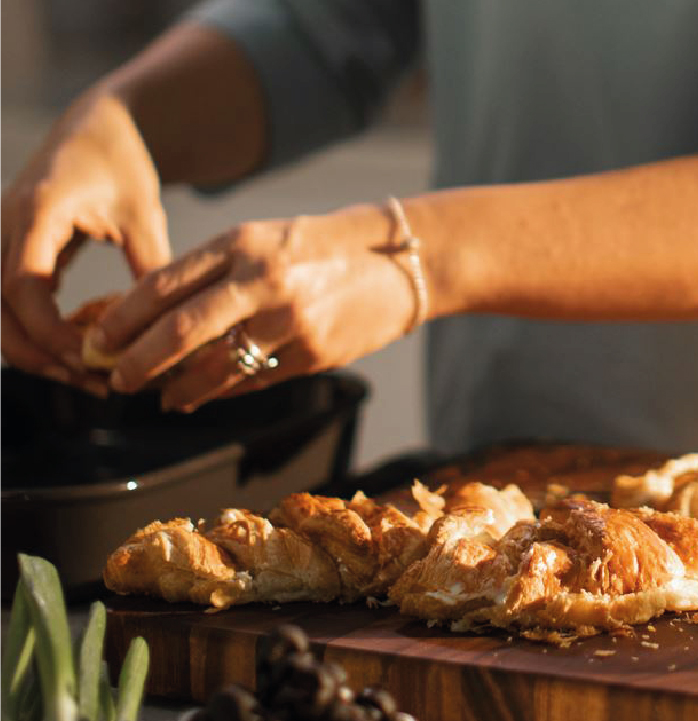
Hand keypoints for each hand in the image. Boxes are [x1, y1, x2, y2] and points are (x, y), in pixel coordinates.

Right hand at [1, 93, 168, 390]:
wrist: (97, 127)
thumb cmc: (123, 164)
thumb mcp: (144, 212)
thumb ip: (150, 265)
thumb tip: (165, 328)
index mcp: (36, 212)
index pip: (22, 286)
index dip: (51, 331)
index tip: (91, 358)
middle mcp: (5, 227)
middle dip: (38, 354)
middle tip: (91, 383)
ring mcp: (1, 240)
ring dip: (35, 351)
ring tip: (88, 377)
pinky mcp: (10, 252)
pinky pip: (9, 305)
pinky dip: (37, 334)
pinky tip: (79, 351)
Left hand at [91, 203, 420, 411]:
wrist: (397, 263)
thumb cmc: (317, 250)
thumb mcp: (261, 242)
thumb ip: (213, 273)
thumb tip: (152, 316)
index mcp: (242, 244)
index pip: (165, 285)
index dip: (124, 319)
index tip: (99, 341)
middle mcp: (264, 280)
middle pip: (182, 331)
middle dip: (139, 362)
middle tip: (116, 380)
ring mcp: (291, 320)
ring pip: (218, 367)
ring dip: (181, 388)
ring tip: (163, 398)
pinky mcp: (314, 353)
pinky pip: (256, 380)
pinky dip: (225, 391)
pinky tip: (207, 395)